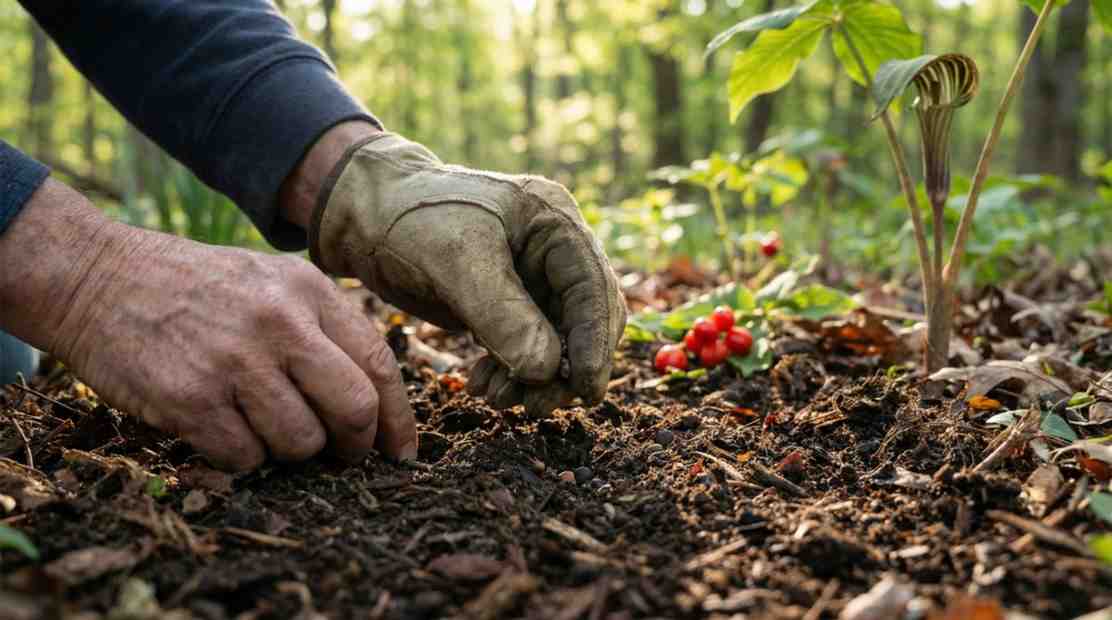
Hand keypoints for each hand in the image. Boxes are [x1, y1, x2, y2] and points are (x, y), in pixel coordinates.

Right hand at [0, 180, 415, 470]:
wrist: (97, 278)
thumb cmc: (195, 291)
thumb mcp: (270, 283)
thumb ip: (322, 330)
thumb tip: (374, 407)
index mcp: (308, 291)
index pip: (378, 365)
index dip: (397, 420)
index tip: (400, 454)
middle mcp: (280, 322)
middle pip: (353, 411)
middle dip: (353, 446)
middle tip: (338, 455)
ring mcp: (235, 360)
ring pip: (300, 443)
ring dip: (287, 452)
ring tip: (258, 425)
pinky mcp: (191, 397)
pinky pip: (245, 459)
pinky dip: (239, 458)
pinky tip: (218, 429)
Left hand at [308, 133, 626, 416]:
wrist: (363, 219)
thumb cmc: (408, 222)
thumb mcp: (455, 263)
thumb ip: (503, 316)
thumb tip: (548, 370)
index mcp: (553, 221)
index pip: (594, 287)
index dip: (594, 342)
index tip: (585, 390)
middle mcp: (553, 249)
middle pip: (585, 320)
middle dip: (564, 368)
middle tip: (534, 405)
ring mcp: (533, 278)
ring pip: (558, 342)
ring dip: (535, 378)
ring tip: (497, 397)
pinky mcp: (510, 304)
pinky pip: (528, 349)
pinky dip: (512, 374)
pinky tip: (481, 385)